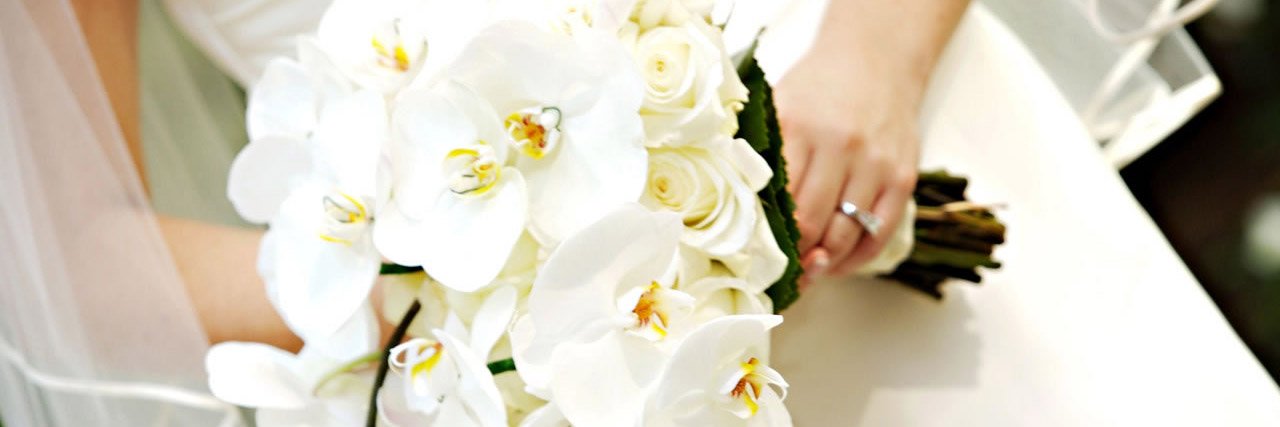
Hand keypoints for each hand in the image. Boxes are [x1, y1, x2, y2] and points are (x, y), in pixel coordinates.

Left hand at [773, 48, 921, 281]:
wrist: (876, 60)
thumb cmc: (818, 90)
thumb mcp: (779, 107)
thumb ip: (757, 150)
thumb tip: (736, 210)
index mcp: (799, 128)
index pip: (778, 202)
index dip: (766, 238)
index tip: (754, 256)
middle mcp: (840, 146)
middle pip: (810, 225)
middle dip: (792, 257)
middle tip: (779, 272)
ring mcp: (876, 164)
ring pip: (844, 237)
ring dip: (823, 264)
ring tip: (805, 272)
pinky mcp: (902, 178)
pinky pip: (878, 235)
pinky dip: (855, 259)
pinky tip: (836, 263)